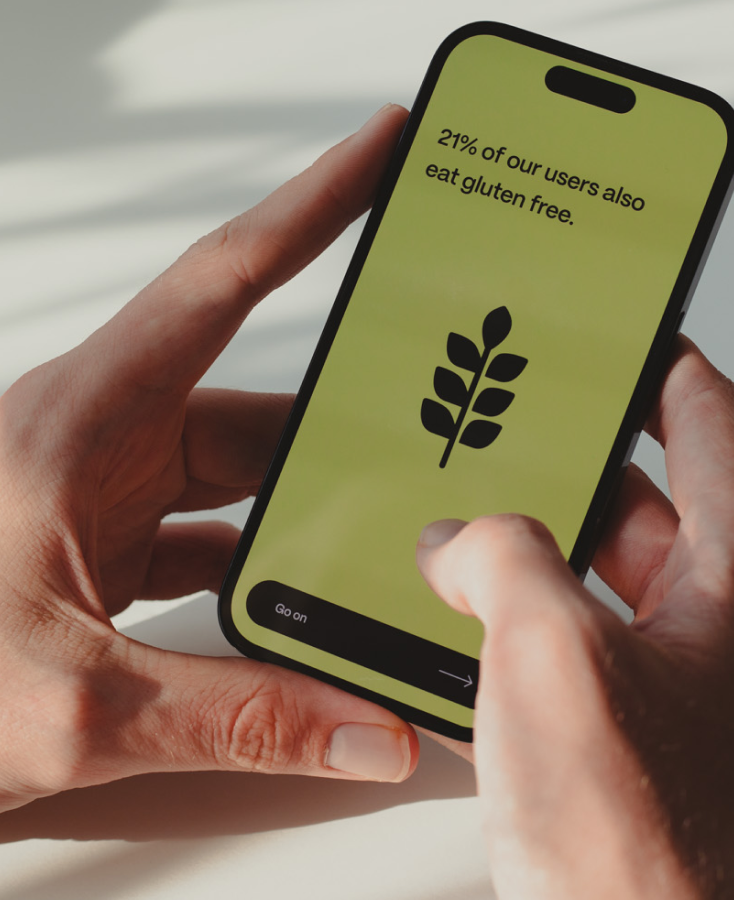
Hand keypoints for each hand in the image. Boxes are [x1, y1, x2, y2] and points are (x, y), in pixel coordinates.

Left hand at [0, 105, 418, 813]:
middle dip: (345, 430)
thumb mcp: (74, 704)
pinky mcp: (106, 544)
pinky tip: (306, 596)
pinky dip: (265, 561)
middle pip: (258, 409)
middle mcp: (99, 440)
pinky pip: (214, 531)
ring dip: (307, 511)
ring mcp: (104, 493)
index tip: (381, 148)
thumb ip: (237, 718)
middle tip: (428, 436)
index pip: (221, 281)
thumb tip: (371, 733)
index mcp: (83, 423)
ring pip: (241, 476)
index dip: (311, 206)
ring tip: (382, 540)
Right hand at [416, 339, 733, 899]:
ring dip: (537, 543)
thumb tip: (461, 538)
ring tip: (467, 520)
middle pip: (646, 495)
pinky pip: (579, 634)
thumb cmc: (639, 843)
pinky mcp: (636, 722)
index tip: (621, 333)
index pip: (710, 420)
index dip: (664, 364)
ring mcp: (681, 673)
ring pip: (605, 569)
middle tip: (510, 428)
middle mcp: (724, 617)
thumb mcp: (551, 653)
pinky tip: (468, 617)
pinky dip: (527, 613)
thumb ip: (501, 558)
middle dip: (572, 460)